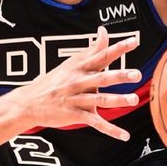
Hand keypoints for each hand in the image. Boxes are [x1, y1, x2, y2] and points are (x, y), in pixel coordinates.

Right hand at [12, 27, 141, 140]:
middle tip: (137, 74)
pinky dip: (110, 130)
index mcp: (80, 67)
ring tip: (133, 100)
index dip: (118, 48)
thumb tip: (103, 30)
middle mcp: (79, 81)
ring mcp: (77, 99)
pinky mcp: (75, 115)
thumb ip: (92, 48)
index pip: (102, 55)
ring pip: (100, 100)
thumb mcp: (72, 62)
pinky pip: (95, 123)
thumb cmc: (55, 80)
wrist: (30, 102)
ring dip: (117, 100)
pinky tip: (125, 135)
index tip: (134, 41)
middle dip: (119, 76)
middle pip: (102, 78)